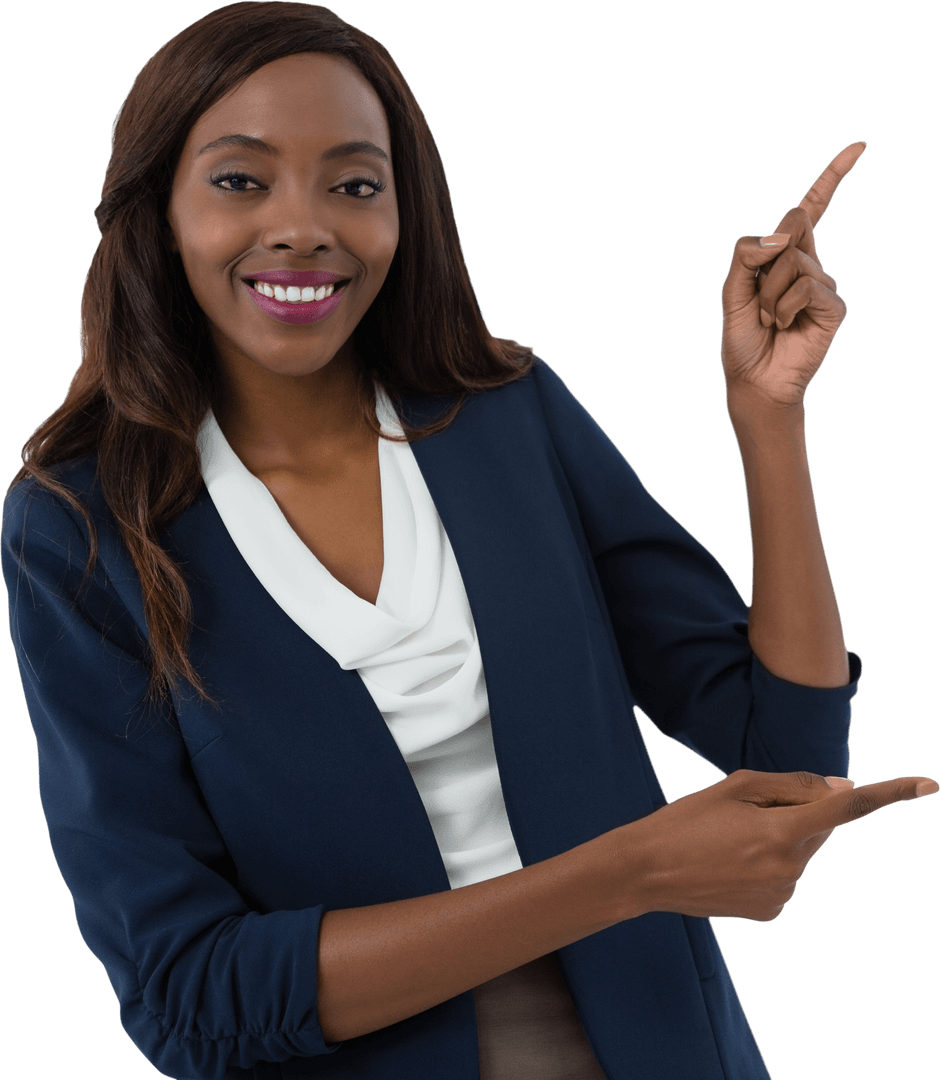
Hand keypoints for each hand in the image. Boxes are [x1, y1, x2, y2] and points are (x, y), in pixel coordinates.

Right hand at [624, 769, 937, 921]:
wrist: (645, 871)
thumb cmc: (686, 820)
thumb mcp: (735, 786)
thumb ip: (792, 785)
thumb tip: (840, 789)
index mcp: (780, 831)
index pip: (846, 808)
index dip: (890, 794)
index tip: (928, 785)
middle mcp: (790, 868)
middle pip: (817, 827)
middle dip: (796, 813)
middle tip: (745, 812)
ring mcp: (782, 895)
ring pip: (801, 852)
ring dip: (779, 840)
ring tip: (727, 841)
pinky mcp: (771, 912)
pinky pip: (786, 876)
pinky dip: (768, 864)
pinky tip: (730, 863)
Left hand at [719, 142, 865, 408]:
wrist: (753, 379)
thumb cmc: (742, 338)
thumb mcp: (731, 292)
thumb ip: (746, 256)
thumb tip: (783, 238)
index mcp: (784, 255)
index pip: (812, 209)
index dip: (833, 177)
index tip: (859, 147)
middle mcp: (808, 263)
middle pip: (794, 221)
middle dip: (767, 255)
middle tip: (759, 296)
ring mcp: (824, 284)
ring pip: (793, 260)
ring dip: (768, 294)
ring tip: (768, 319)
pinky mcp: (834, 306)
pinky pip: (806, 286)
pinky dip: (784, 307)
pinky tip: (784, 326)